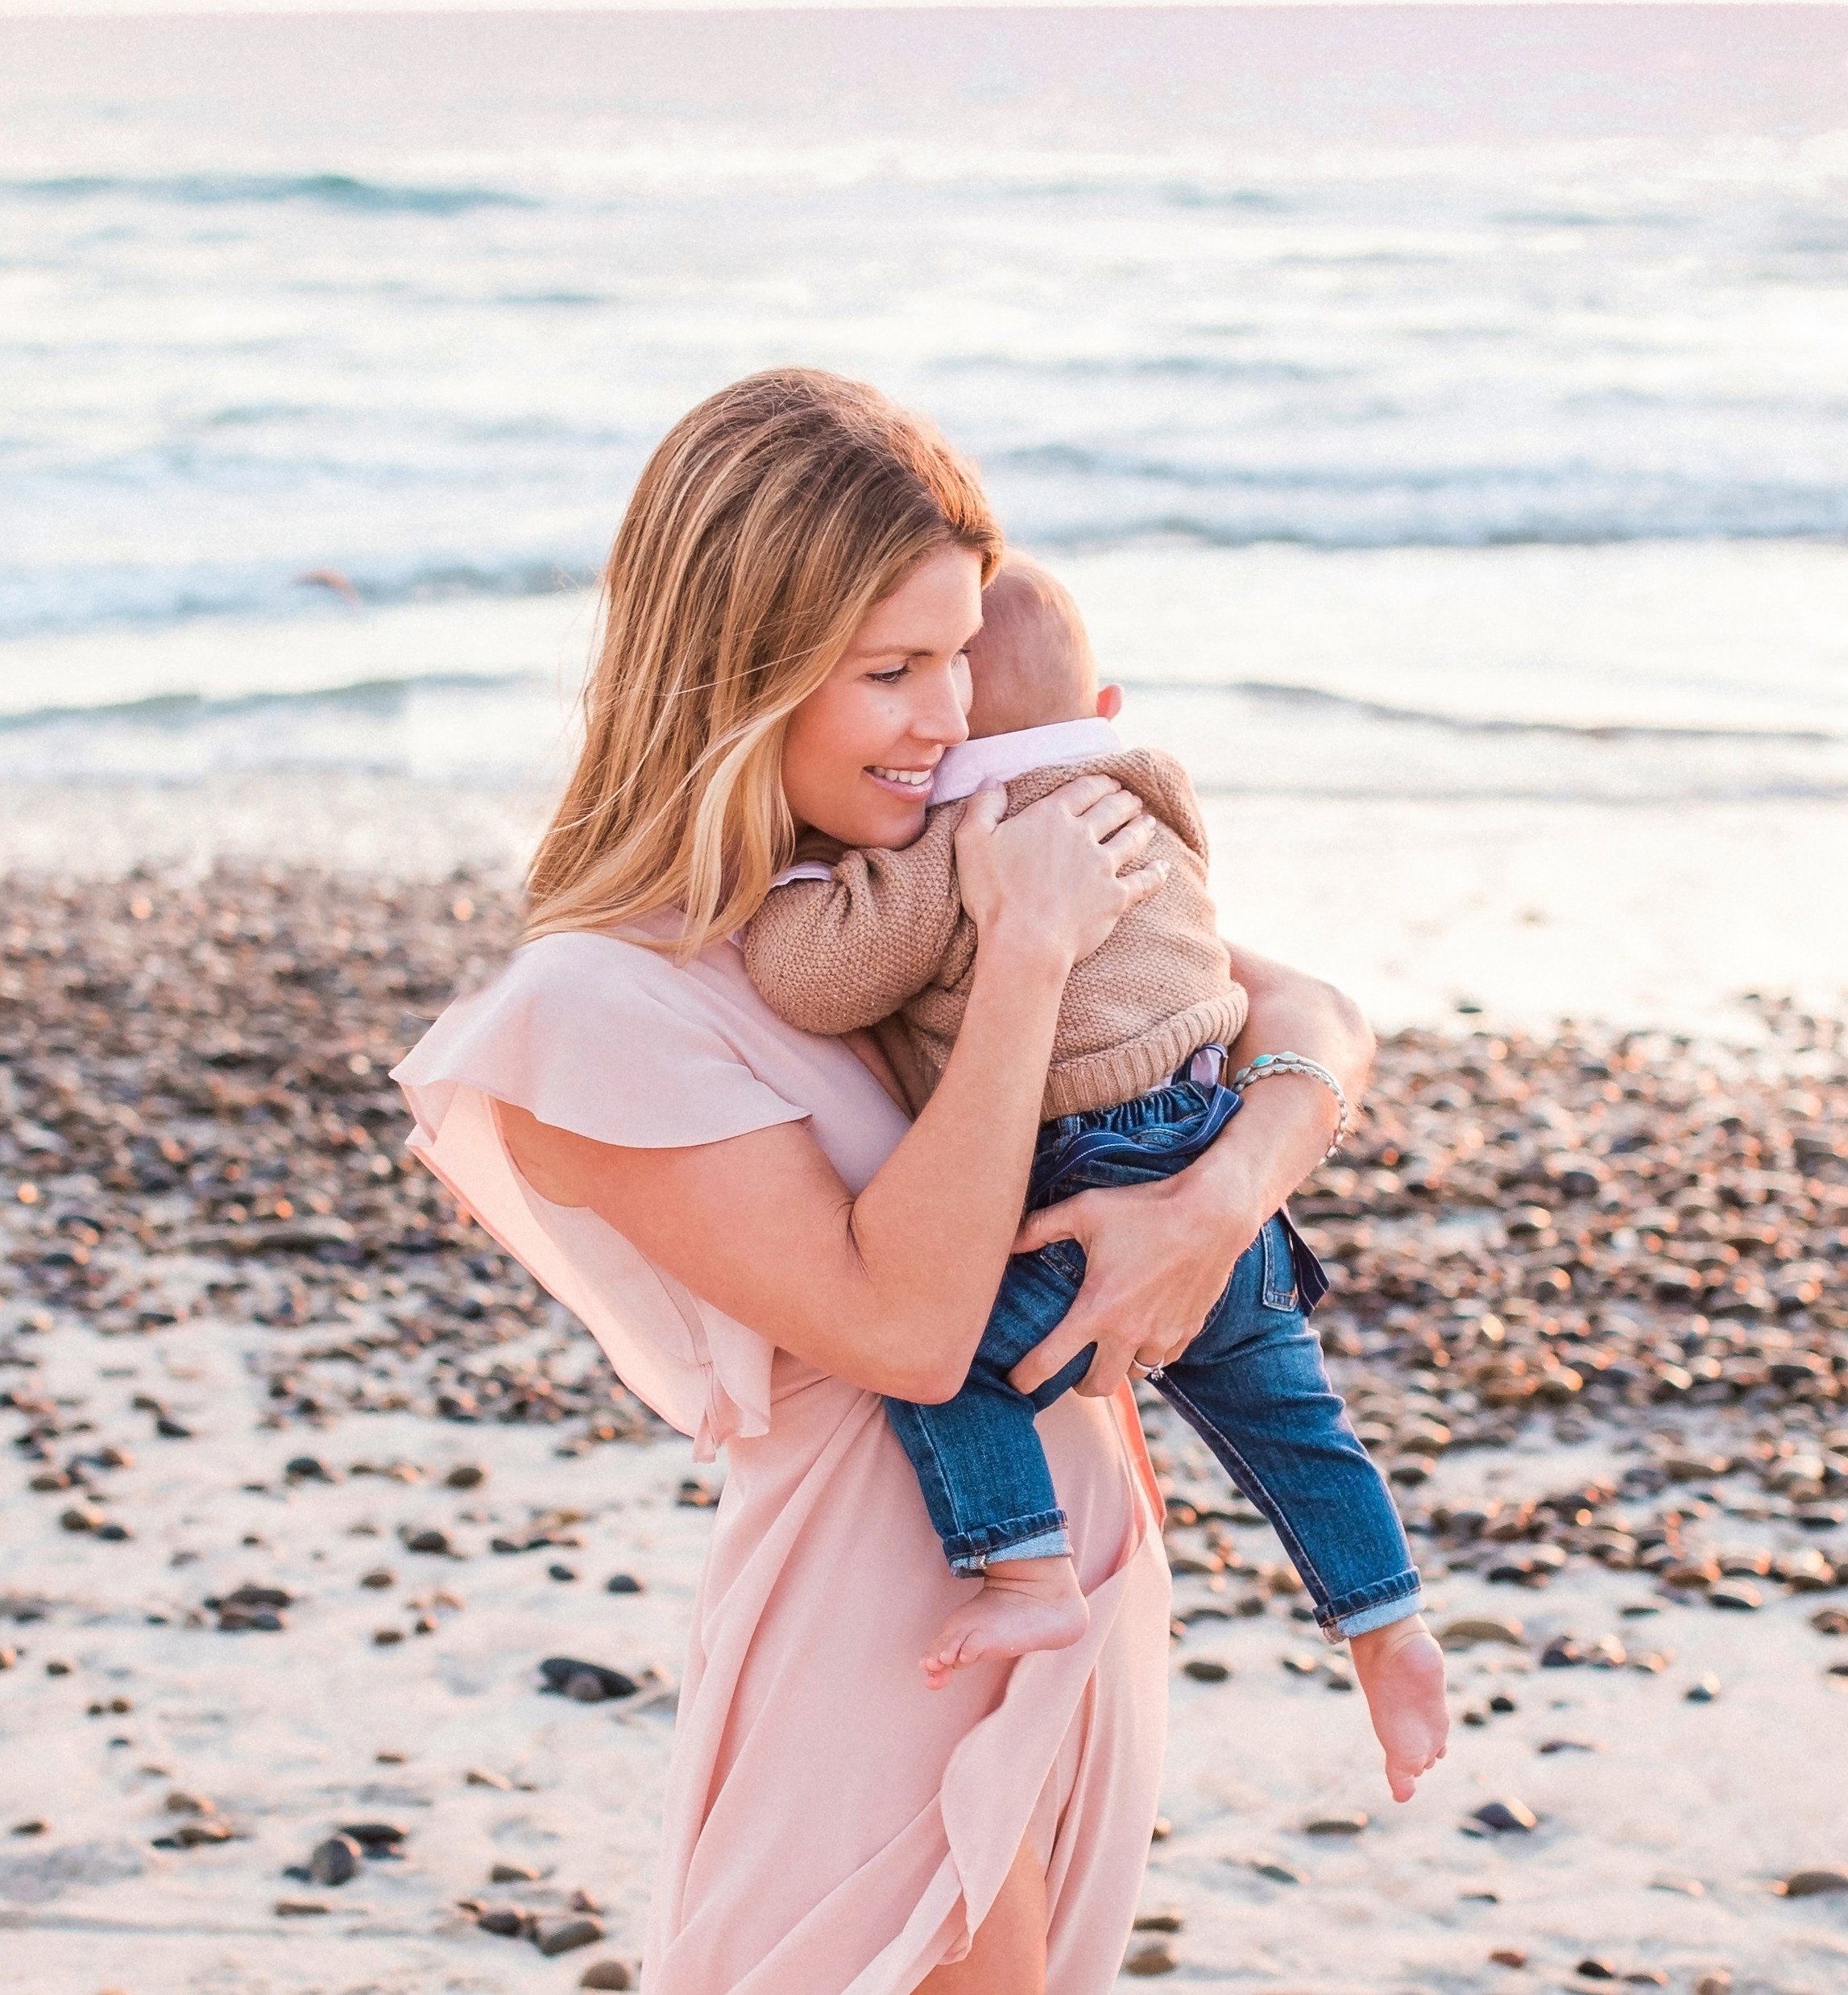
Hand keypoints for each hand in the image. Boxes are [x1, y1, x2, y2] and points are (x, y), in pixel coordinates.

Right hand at [954, 774, 1163, 973]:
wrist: (1025, 941)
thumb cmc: (994, 894)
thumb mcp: (972, 842)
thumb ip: (983, 807)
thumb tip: (993, 784)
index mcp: (1051, 817)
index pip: (1082, 790)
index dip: (1099, 783)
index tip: (1109, 782)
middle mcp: (1083, 836)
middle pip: (1112, 810)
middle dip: (1124, 801)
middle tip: (1131, 798)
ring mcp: (1103, 867)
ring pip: (1130, 840)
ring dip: (1141, 827)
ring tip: (1147, 821)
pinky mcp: (1116, 897)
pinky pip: (1144, 881)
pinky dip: (1156, 873)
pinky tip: (1164, 867)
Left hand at [1005, 1163, 1268, 1397]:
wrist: (1212, 1213)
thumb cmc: (1145, 1209)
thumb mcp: (1085, 1210)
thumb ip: (1041, 1227)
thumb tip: (1008, 1241)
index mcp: (1097, 1309)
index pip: (1049, 1361)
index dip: (1026, 1377)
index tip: (1016, 1383)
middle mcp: (1129, 1332)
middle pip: (1096, 1388)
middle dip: (1077, 1385)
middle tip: (1070, 1369)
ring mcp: (1162, 1335)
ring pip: (1134, 1374)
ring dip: (1118, 1366)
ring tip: (1109, 1347)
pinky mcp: (1189, 1330)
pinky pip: (1164, 1359)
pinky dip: (1150, 1353)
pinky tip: (1144, 1332)